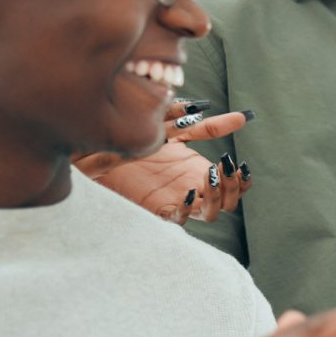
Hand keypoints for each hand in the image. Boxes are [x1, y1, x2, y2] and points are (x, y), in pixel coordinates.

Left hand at [74, 102, 251, 223]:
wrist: (93, 146)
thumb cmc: (132, 137)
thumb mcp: (174, 126)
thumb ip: (204, 126)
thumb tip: (241, 117)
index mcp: (197, 171)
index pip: (231, 186)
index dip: (242, 181)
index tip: (241, 165)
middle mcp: (190, 188)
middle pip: (227, 203)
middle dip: (233, 189)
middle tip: (227, 168)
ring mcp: (174, 200)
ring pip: (209, 214)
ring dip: (216, 198)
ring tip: (210, 176)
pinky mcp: (153, 208)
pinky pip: (177, 219)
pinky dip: (186, 210)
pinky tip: (187, 193)